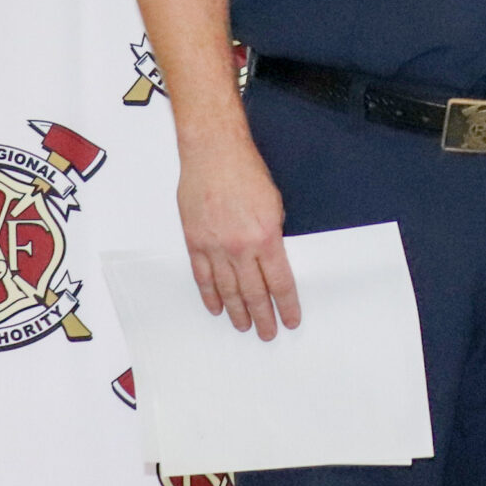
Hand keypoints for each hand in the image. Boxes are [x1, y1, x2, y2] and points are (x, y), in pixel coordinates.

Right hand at [177, 133, 299, 339]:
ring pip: (227, 290)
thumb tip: (273, 259)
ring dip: (236, 311)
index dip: (286, 305)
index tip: (290, 320)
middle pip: (254, 293)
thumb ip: (274, 235)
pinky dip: (210, 294)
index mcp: (266, 237)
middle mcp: (240, 247)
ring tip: (244, 326)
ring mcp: (214, 246)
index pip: (280, 282)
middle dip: (263, 316)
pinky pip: (202, 276)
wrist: (213, 153)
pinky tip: (216, 307)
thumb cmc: (246, 172)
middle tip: (267, 333)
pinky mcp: (195, 241)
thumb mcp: (275, 204)